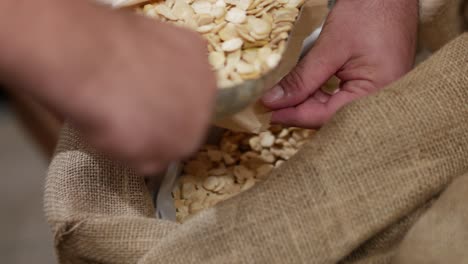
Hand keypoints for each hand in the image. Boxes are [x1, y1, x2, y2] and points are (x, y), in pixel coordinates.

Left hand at [0, 0, 216, 173]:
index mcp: (186, 145)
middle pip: (188, 113)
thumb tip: (152, 154)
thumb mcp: (119, 154)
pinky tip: (146, 50)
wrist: (92, 63)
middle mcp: (204, 112)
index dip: (158, 134)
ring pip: (189, 82)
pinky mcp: (195, 45)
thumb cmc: (100, 115)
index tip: (137, 125)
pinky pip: (185, 53)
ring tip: (138, 72)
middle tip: (136, 98)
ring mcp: (203, 77)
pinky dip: (169, 52)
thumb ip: (145, 159)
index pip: (177, 145)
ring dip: (171, 80)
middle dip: (168, 108)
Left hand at [261, 0, 417, 127]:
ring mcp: (377, 93)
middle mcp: (380, 100)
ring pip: (333, 109)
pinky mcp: (370, 85)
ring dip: (306, 102)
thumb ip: (302, 79)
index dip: (293, 116)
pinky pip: (341, 98)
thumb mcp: (330, 47)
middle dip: (298, 110)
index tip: (267, 114)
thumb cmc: (367, 13)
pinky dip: (319, 94)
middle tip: (268, 106)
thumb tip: (273, 102)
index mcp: (376, 94)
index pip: (326, 117)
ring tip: (280, 97)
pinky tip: (301, 90)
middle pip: (330, 117)